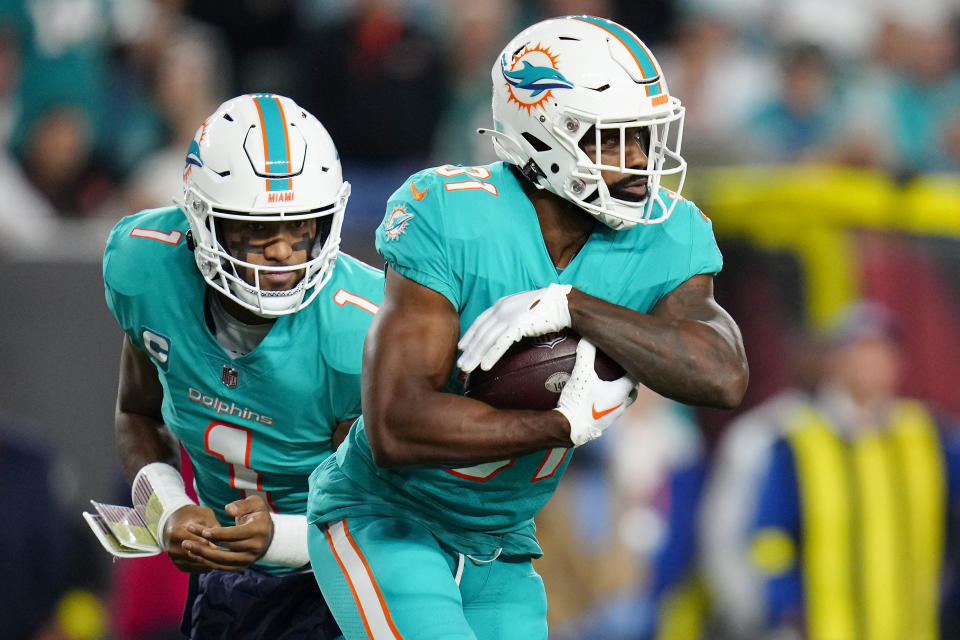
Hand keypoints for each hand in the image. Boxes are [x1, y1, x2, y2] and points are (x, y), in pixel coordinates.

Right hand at [162, 504, 221, 572]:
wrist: (175, 521)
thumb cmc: (193, 515)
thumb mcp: (204, 514)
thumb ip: (212, 525)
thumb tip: (223, 538)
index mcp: (176, 532)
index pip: (196, 542)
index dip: (211, 544)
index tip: (224, 545)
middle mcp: (171, 547)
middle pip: (196, 555)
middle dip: (212, 554)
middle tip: (227, 554)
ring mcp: (174, 558)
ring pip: (196, 564)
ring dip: (210, 562)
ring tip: (224, 557)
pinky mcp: (178, 565)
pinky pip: (194, 568)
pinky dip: (205, 565)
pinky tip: (216, 560)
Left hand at [181, 495, 273, 571]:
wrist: (267, 535)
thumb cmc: (257, 515)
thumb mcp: (255, 503)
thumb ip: (241, 505)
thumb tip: (228, 509)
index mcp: (258, 530)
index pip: (235, 534)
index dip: (218, 533)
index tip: (202, 531)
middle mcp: (255, 547)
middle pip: (226, 548)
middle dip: (204, 544)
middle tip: (186, 541)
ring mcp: (249, 559)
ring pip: (222, 561)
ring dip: (202, 555)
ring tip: (187, 548)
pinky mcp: (242, 566)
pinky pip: (222, 567)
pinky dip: (208, 562)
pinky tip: (195, 555)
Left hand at [458, 283, 572, 371]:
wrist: (564, 303)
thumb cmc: (549, 307)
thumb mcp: (525, 308)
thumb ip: (514, 316)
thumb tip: (510, 329)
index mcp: (502, 304)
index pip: (480, 321)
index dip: (470, 335)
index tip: (462, 347)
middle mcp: (502, 309)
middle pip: (480, 333)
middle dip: (468, 350)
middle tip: (460, 364)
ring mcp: (509, 317)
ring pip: (486, 340)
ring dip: (475, 356)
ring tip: (467, 369)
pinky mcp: (517, 325)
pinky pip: (500, 344)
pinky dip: (490, 356)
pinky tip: (484, 367)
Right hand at [554, 339, 635, 445]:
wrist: (569, 430)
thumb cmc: (579, 402)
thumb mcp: (581, 374)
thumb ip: (585, 354)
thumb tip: (587, 337)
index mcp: (621, 392)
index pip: (636, 376)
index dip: (634, 365)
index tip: (631, 356)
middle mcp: (621, 406)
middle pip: (632, 391)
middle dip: (630, 381)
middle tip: (623, 369)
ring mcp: (612, 417)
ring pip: (622, 403)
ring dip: (619, 393)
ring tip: (610, 384)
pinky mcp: (601, 425)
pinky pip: (609, 411)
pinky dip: (606, 403)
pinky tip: (595, 399)